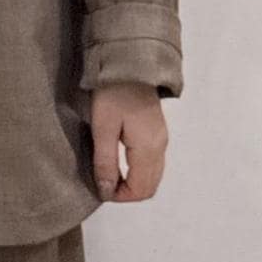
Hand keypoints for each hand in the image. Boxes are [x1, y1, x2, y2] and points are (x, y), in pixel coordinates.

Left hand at [89, 82, 167, 202]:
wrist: (129, 64)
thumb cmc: (113, 93)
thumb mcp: (103, 129)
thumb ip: (105, 163)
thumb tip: (106, 191)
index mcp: (148, 147)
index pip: (140, 189)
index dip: (120, 196)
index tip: (101, 189)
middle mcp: (160, 146)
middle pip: (149, 186)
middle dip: (126, 192)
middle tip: (104, 184)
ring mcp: (161, 139)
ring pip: (152, 176)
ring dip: (132, 182)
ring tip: (109, 174)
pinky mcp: (157, 132)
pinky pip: (152, 163)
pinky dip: (138, 171)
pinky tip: (119, 163)